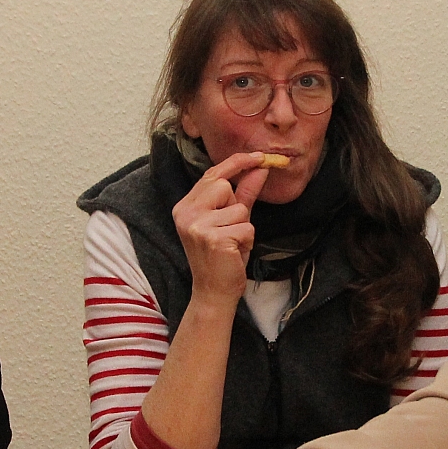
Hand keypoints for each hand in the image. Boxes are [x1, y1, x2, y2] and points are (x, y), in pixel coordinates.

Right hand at [171, 152, 271, 303]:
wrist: (214, 291)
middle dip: (236, 206)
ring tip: (233, 244)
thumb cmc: (223, 256)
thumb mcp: (233, 220)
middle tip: (230, 230)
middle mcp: (186, 213)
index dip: (237, 163)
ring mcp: (197, 225)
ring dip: (244, 227)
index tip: (259, 157)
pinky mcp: (213, 238)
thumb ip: (244, 192)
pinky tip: (235, 252)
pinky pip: (246, 227)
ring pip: (239, 209)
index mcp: (186, 206)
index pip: (212, 174)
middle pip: (224, 186)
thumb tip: (261, 168)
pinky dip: (248, 240)